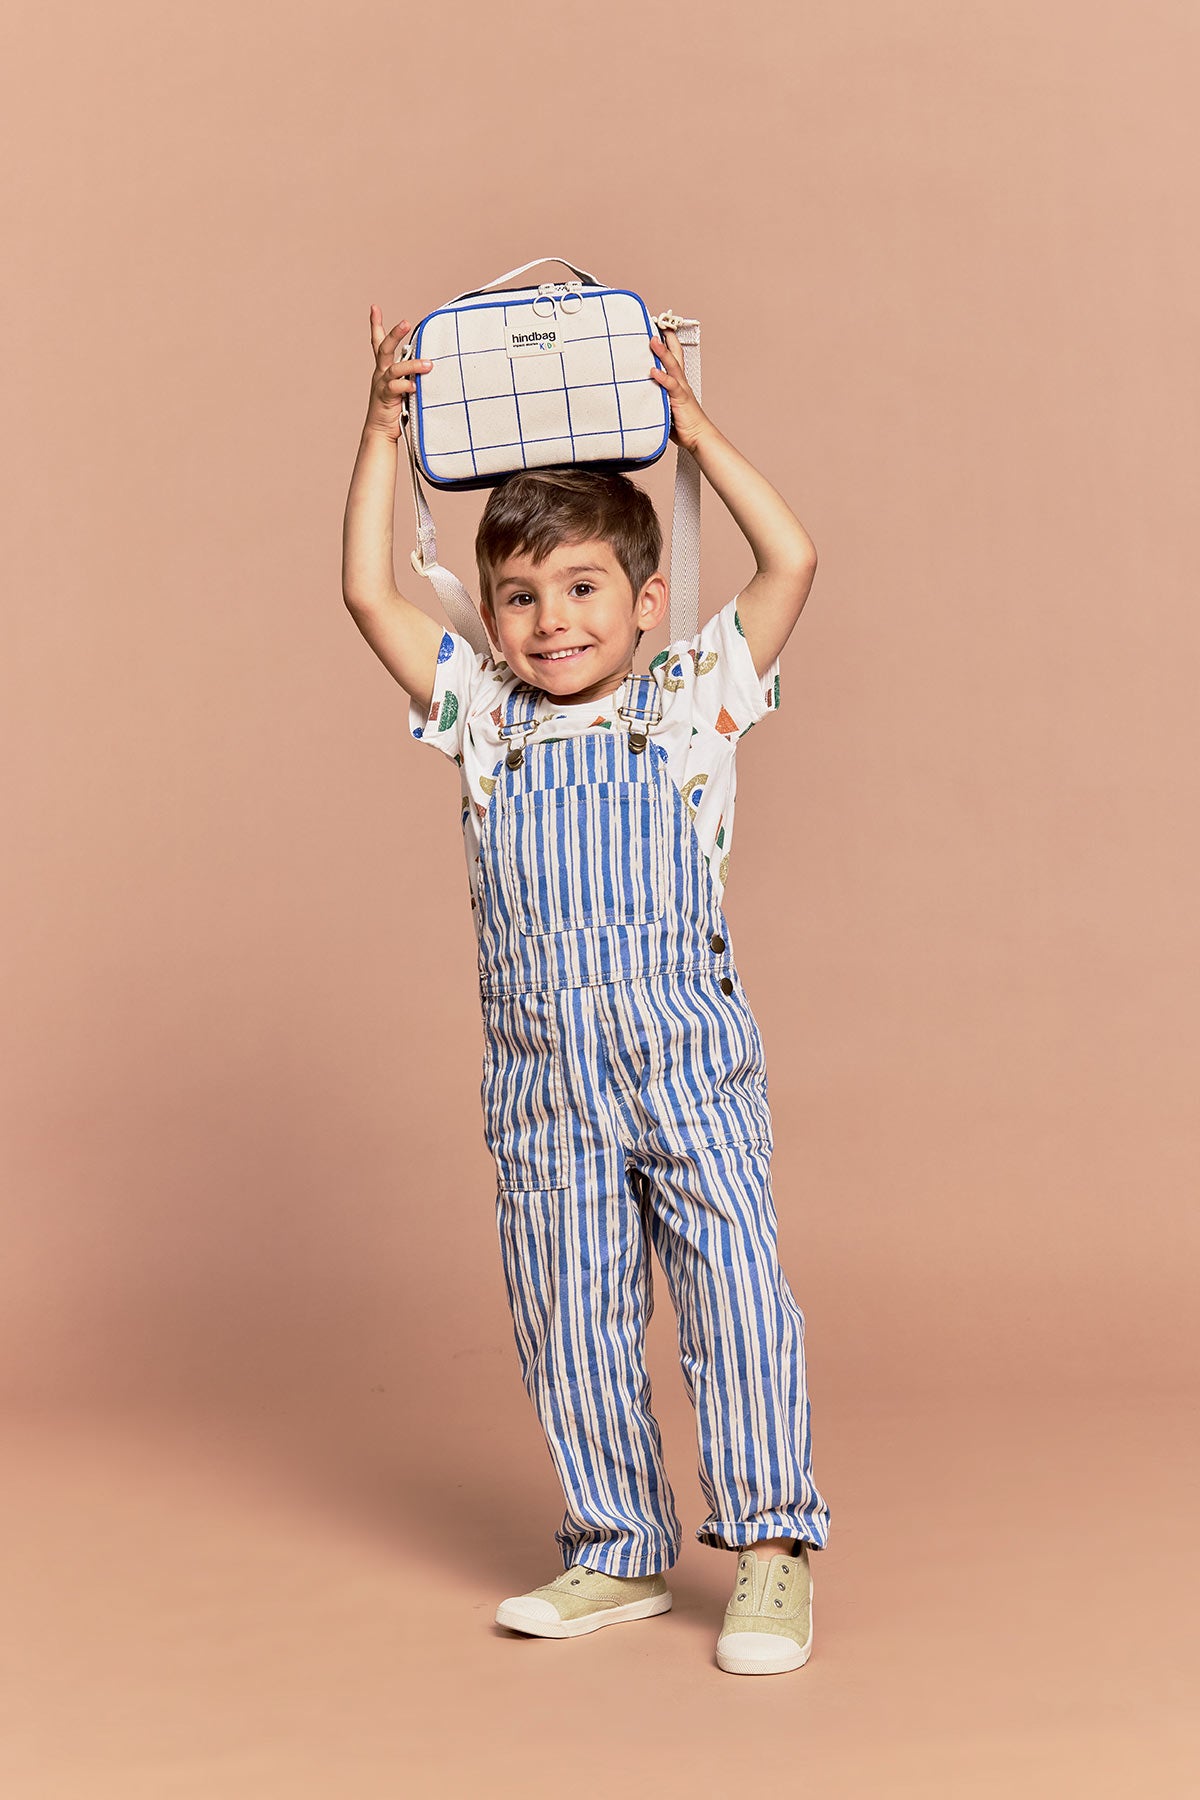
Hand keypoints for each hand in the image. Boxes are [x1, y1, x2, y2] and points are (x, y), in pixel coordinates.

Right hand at [365, 305, 432, 441]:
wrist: (381, 431)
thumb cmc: (396, 408)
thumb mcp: (405, 387)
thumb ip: (414, 375)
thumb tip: (435, 364)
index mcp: (384, 368)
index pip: (378, 342)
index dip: (375, 324)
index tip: (374, 307)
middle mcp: (381, 373)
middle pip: (384, 348)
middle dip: (394, 334)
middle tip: (406, 323)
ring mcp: (381, 385)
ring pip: (395, 369)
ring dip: (412, 365)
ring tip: (428, 365)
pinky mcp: (385, 398)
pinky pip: (394, 388)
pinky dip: (405, 385)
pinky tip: (415, 386)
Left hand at [647, 328, 710, 452]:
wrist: (698, 436)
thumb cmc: (682, 422)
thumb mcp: (665, 405)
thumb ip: (654, 395)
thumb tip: (637, 390)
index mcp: (677, 380)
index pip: (673, 355)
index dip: (668, 339)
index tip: (658, 325)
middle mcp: (680, 380)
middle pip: (675, 353)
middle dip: (668, 336)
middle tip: (659, 321)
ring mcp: (680, 388)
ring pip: (672, 365)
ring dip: (662, 351)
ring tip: (652, 339)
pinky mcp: (679, 399)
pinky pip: (671, 386)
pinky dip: (662, 378)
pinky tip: (653, 371)